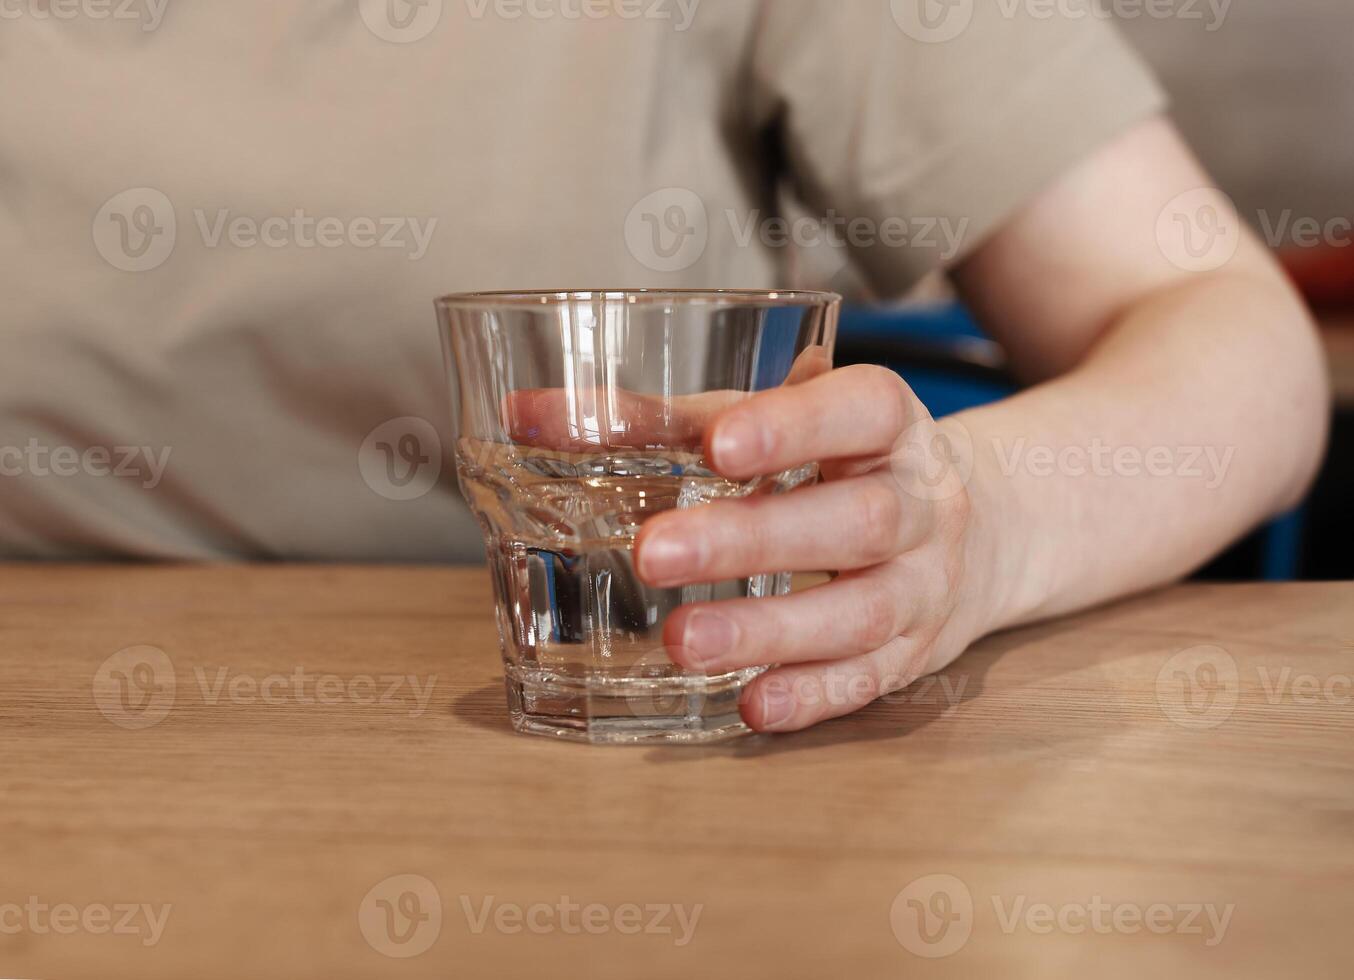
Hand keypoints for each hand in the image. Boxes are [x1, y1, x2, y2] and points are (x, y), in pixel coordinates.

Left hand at [634, 364, 994, 732]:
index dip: (795, 425)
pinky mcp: (916, 653)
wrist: (978, 531)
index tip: (717, 444)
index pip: (861, 410)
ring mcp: (925, 585)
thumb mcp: (776, 426)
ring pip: (861, 611)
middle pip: (857, 520)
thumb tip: (528, 415)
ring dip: (770, 629)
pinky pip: (869, 680)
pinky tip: (752, 706)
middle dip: (754, 539)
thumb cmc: (842, 464)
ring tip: (682, 642)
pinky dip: (811, 696)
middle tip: (653, 552)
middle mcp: (922, 503)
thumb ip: (662, 421)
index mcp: (890, 426)